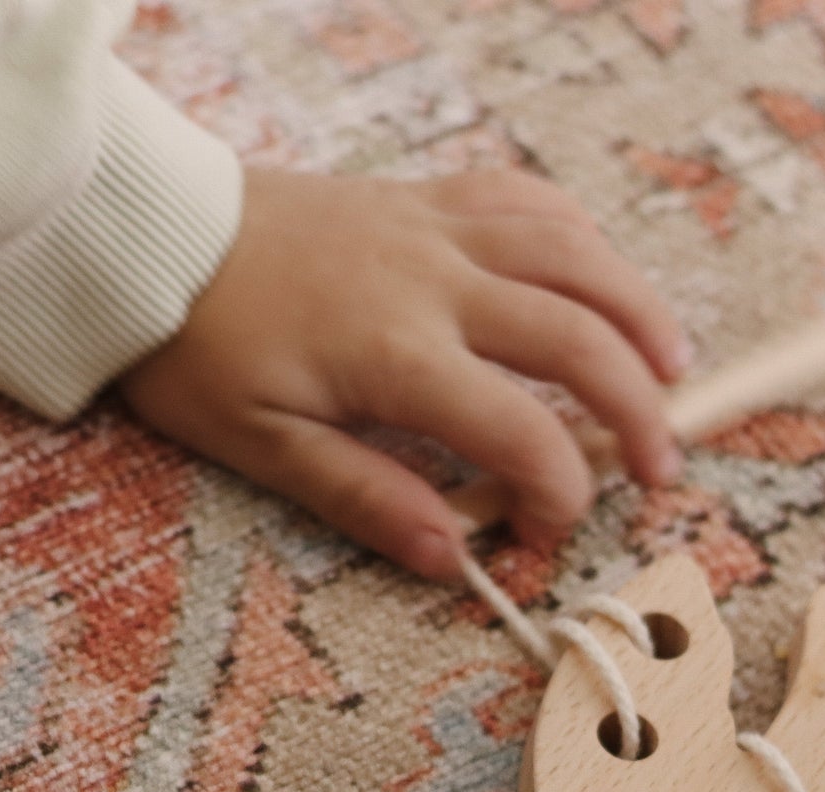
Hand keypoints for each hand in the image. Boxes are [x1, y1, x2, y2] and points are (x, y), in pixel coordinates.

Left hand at [120, 167, 689, 579]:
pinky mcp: (428, 199)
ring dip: (640, 313)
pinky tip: (603, 279)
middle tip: (662, 468)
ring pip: (577, 255)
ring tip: (675, 367)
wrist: (148, 234)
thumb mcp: (263, 445)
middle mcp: (436, 282)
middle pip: (579, 338)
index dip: (561, 493)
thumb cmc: (197, 344)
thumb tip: (452, 559)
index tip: (553, 534)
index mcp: (396, 354)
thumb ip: (366, 500)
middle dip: (639, 409)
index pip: (521, 430)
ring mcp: (437, 229)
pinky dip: (584, 241)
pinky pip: (530, 201)